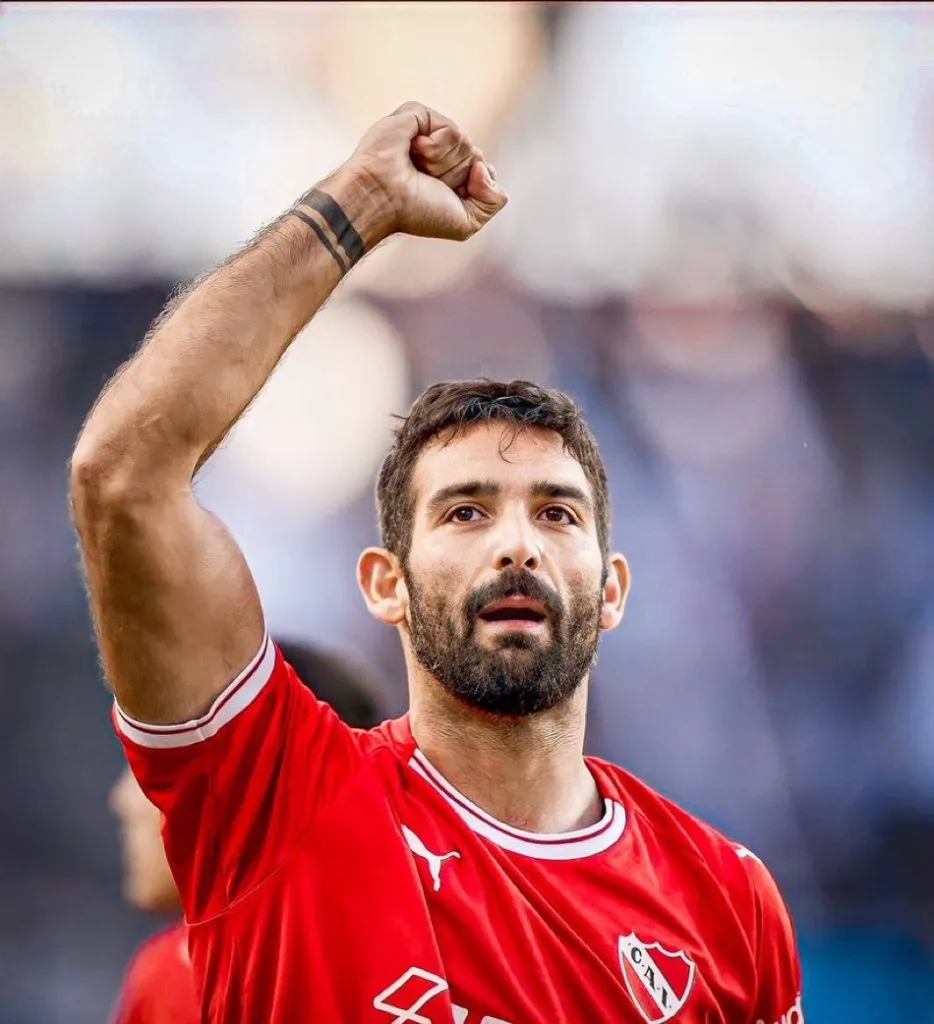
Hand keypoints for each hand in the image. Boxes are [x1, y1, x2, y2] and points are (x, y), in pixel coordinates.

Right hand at [342, 101, 507, 242]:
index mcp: (451, 175)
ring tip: (415, 168)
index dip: (472, 189)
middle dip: (456, 177)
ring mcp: (430, 132)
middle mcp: (442, 153)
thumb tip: (485, 166)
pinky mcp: (419, 115)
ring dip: (442, 165)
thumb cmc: (416, 213)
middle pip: (477, 158)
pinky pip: (451, 130)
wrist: (382, 199)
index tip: (442, 198)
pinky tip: (412, 151)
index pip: (485, 172)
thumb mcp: (467, 223)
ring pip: (466, 144)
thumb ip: (494, 201)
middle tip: (425, 183)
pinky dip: (435, 148)